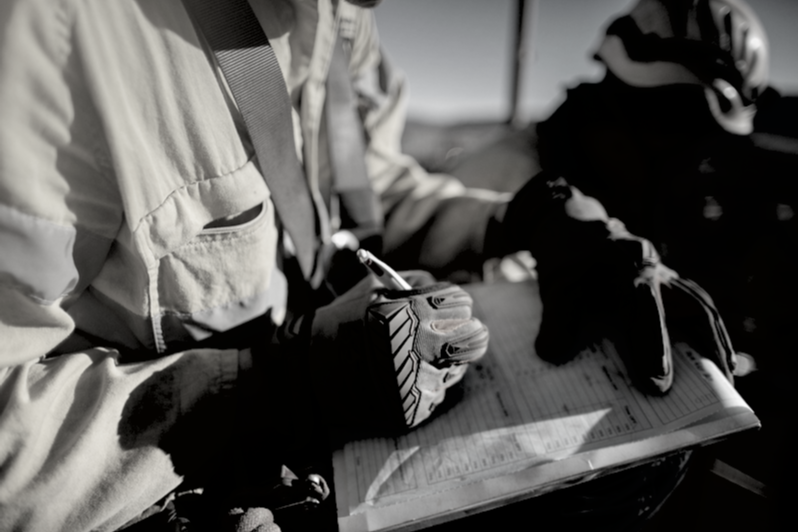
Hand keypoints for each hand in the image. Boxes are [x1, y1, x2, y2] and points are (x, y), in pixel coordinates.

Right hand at [308, 270, 488, 438]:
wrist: (305, 373)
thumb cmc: (340, 324)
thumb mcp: (373, 289)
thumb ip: (414, 283)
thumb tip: (448, 293)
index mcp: (409, 312)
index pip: (461, 304)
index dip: (456, 304)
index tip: (450, 308)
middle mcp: (418, 348)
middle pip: (473, 340)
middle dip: (465, 334)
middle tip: (452, 335)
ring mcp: (417, 383)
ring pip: (455, 370)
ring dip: (442, 364)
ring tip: (411, 359)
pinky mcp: (412, 410)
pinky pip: (435, 395)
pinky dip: (423, 387)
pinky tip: (398, 380)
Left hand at [498, 172, 736, 393]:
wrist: (572, 229)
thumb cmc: (565, 262)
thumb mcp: (553, 289)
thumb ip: (554, 321)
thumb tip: (554, 358)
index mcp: (624, 263)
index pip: (645, 307)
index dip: (652, 346)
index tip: (655, 383)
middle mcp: (652, 266)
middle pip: (688, 307)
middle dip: (700, 348)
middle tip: (712, 389)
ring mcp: (663, 272)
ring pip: (700, 306)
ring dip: (715, 342)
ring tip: (726, 379)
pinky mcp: (668, 281)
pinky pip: (698, 306)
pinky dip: (709, 332)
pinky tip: (719, 359)